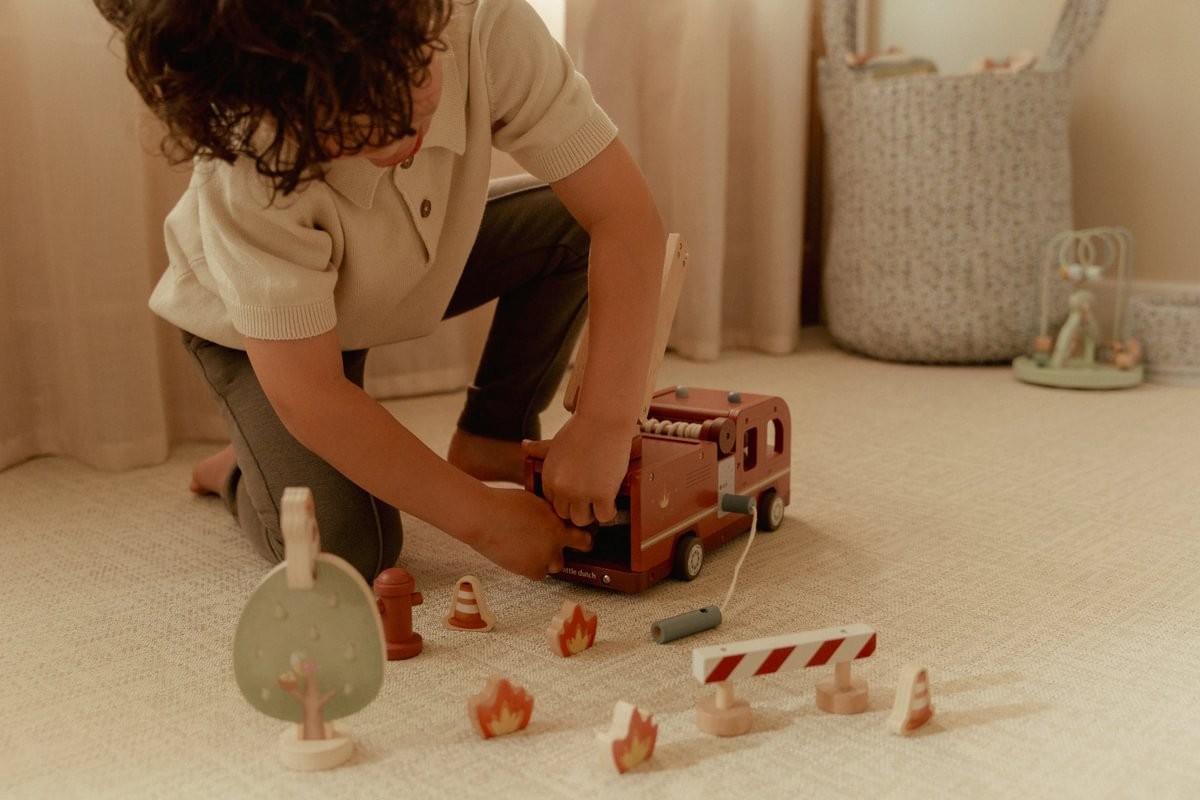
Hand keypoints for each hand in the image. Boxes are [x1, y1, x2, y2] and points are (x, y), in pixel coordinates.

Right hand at [468, 487, 592, 579]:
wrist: (483, 517)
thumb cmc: (504, 504)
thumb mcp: (537, 502)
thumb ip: (551, 514)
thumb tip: (558, 518)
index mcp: (558, 527)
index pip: (584, 540)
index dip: (585, 540)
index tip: (583, 540)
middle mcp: (553, 546)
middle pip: (567, 556)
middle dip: (560, 551)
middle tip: (550, 545)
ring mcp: (540, 559)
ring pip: (553, 567)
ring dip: (547, 560)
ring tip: (533, 549)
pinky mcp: (526, 569)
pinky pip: (537, 574)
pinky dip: (532, 568)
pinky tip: (522, 556)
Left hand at [522, 414, 633, 525]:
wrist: (604, 420)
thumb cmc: (582, 428)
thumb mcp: (556, 442)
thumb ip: (540, 449)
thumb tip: (525, 445)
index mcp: (549, 477)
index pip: (553, 503)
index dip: (567, 501)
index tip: (577, 496)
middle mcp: (561, 488)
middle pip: (565, 515)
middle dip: (578, 510)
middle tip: (590, 502)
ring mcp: (581, 493)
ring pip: (582, 520)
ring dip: (592, 514)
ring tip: (600, 503)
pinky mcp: (602, 495)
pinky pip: (603, 516)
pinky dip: (609, 511)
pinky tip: (611, 501)